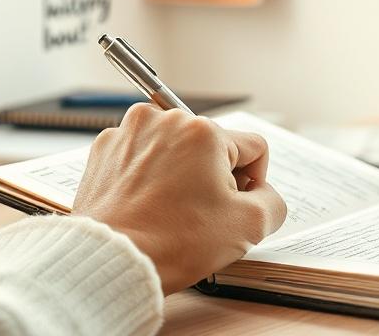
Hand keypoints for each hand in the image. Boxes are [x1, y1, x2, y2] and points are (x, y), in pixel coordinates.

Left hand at [72, 104, 286, 294]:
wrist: (110, 258)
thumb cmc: (172, 242)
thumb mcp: (247, 227)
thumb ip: (272, 202)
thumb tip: (264, 194)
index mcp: (204, 131)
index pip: (253, 147)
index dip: (253, 183)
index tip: (234, 207)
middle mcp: (166, 119)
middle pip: (212, 146)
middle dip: (213, 178)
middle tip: (200, 214)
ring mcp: (131, 131)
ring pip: (175, 148)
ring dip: (180, 173)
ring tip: (168, 210)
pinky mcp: (106, 148)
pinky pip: (142, 154)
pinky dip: (148, 175)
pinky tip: (145, 204)